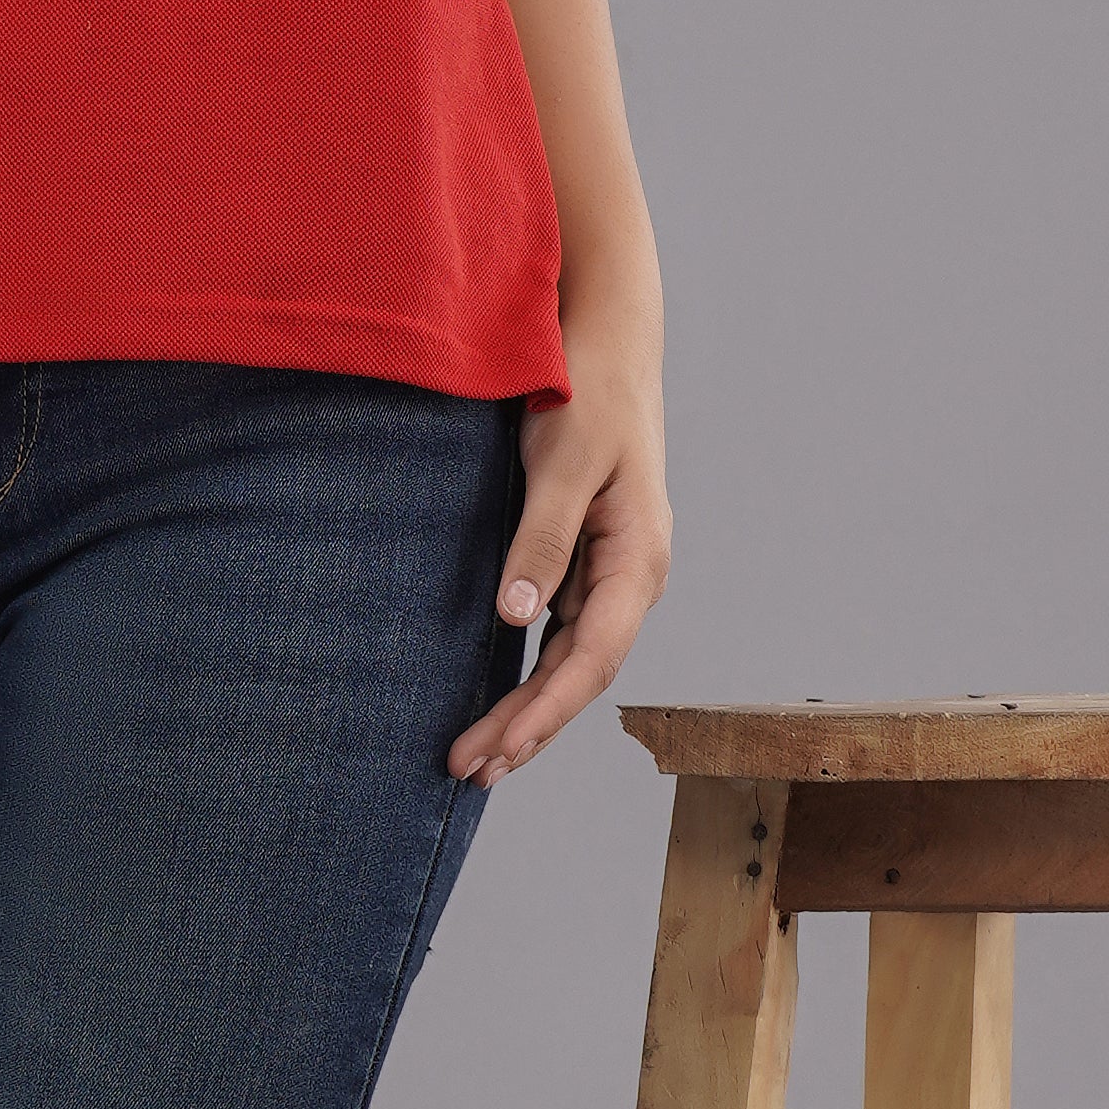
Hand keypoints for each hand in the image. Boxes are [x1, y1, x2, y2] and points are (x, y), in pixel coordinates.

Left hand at [449, 302, 667, 785]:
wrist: (606, 337)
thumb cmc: (588, 390)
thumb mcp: (562, 463)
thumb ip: (542, 540)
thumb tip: (516, 619)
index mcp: (638, 558)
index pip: (591, 658)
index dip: (544, 712)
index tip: (497, 750)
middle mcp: (632, 575)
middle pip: (580, 672)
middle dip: (530, 728)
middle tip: (470, 771)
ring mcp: (610, 569)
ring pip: (570, 659)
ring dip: (529, 708)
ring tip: (480, 756)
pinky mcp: (586, 557)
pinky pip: (560, 632)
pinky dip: (530, 670)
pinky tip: (498, 699)